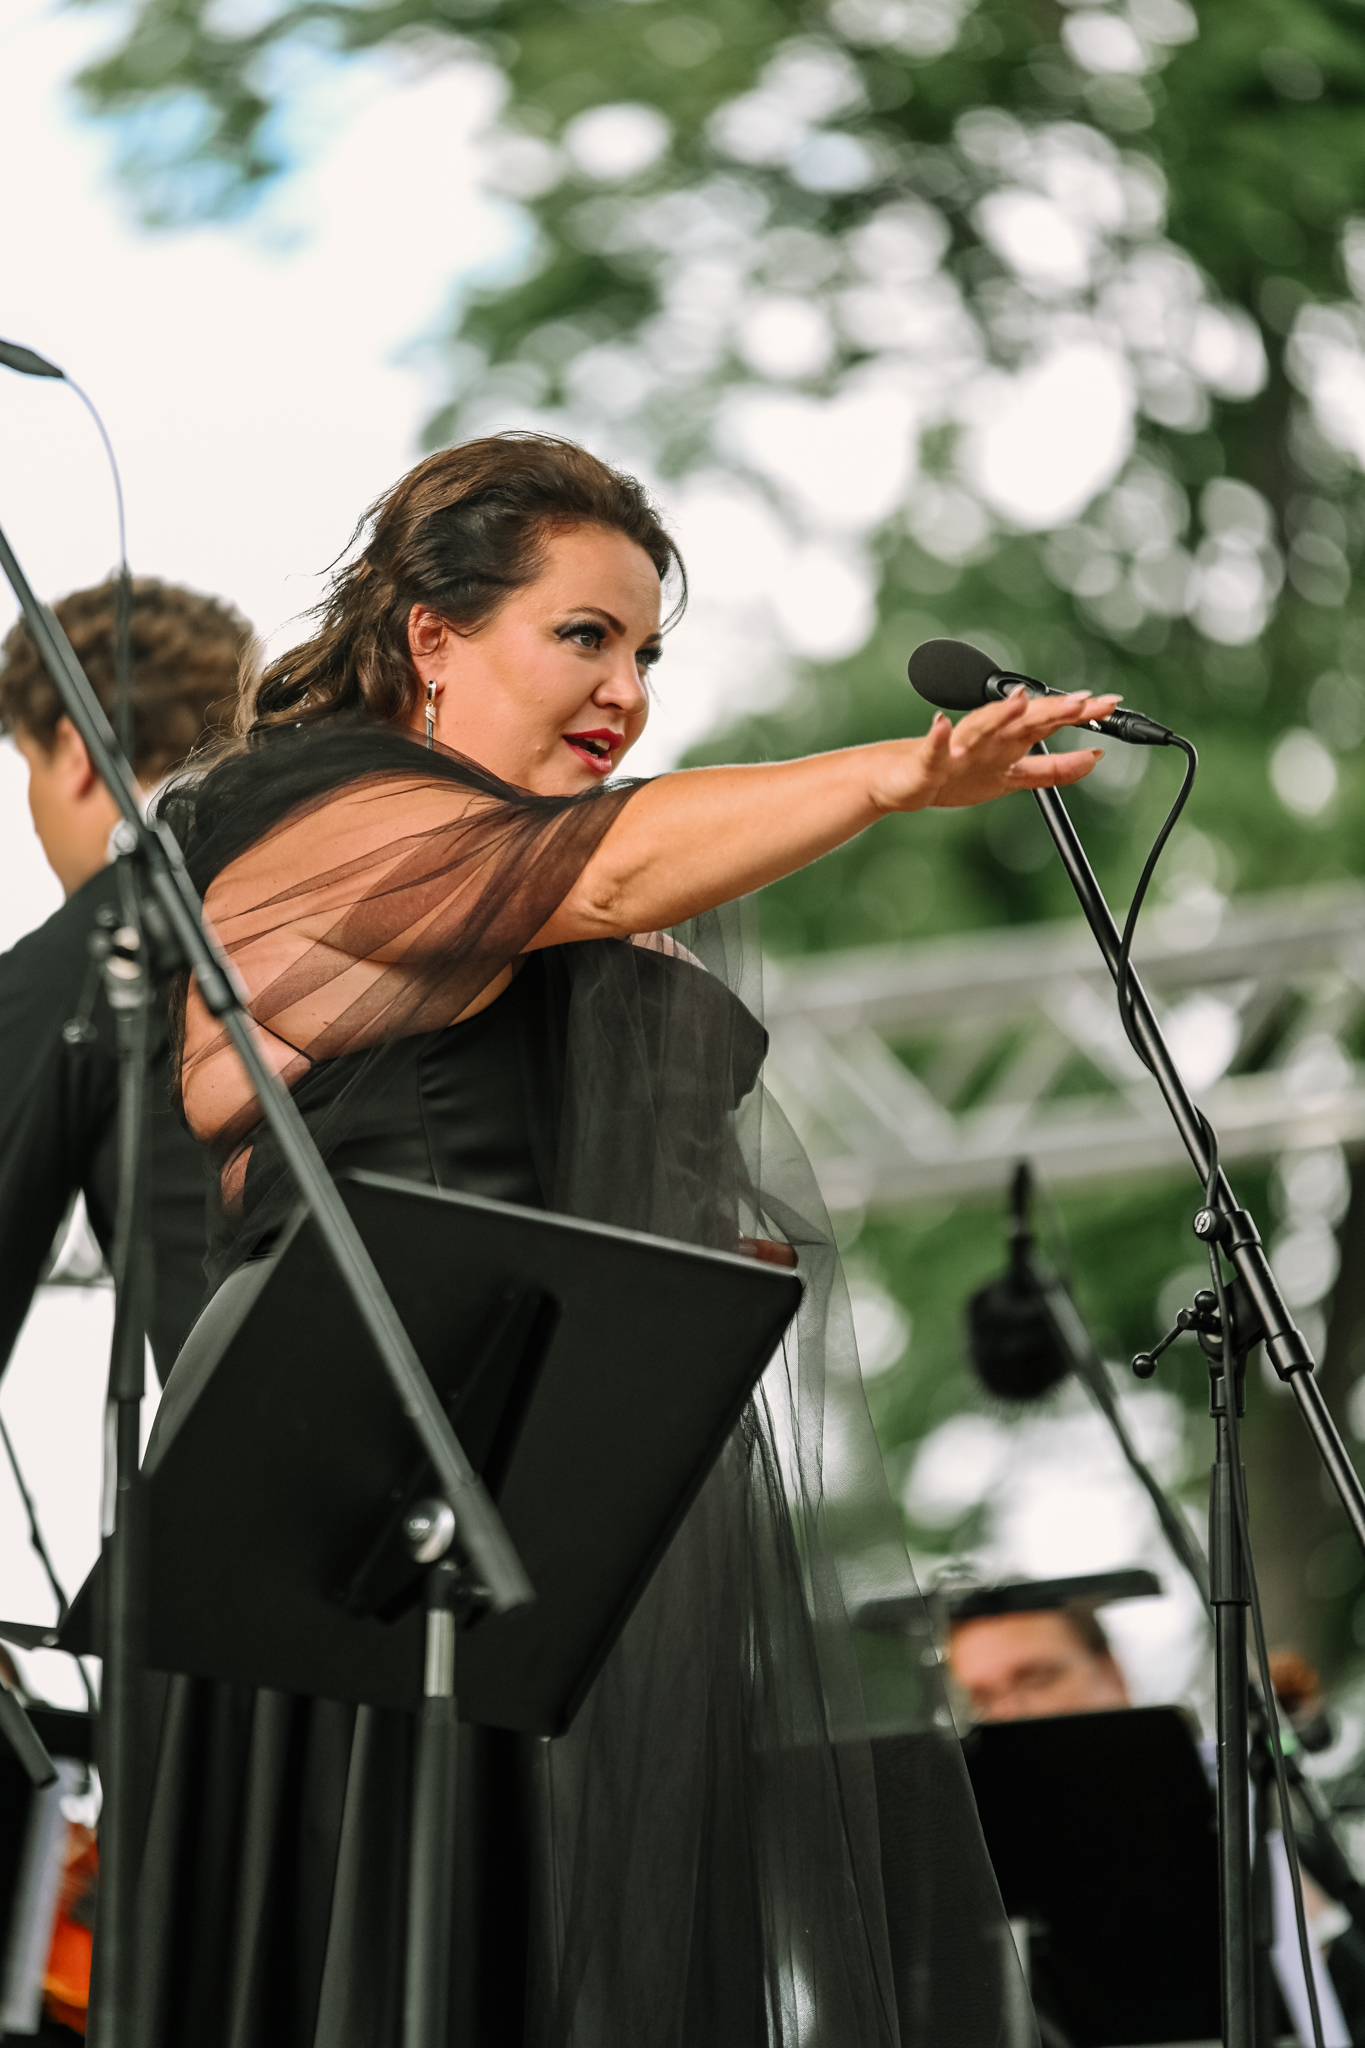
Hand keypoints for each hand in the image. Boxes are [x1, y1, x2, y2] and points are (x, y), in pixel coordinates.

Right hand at [874, 688, 1120, 812]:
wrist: (903, 779)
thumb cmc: (955, 773)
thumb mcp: (1012, 777)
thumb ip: (1052, 770)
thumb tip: (1094, 758)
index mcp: (1008, 742)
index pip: (1050, 723)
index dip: (1080, 716)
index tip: (1111, 705)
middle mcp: (987, 738)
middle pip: (1024, 720)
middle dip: (1052, 710)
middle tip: (1082, 701)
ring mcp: (957, 748)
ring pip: (982, 727)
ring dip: (999, 714)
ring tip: (1019, 702)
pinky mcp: (928, 762)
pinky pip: (932, 750)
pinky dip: (936, 738)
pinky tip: (940, 725)